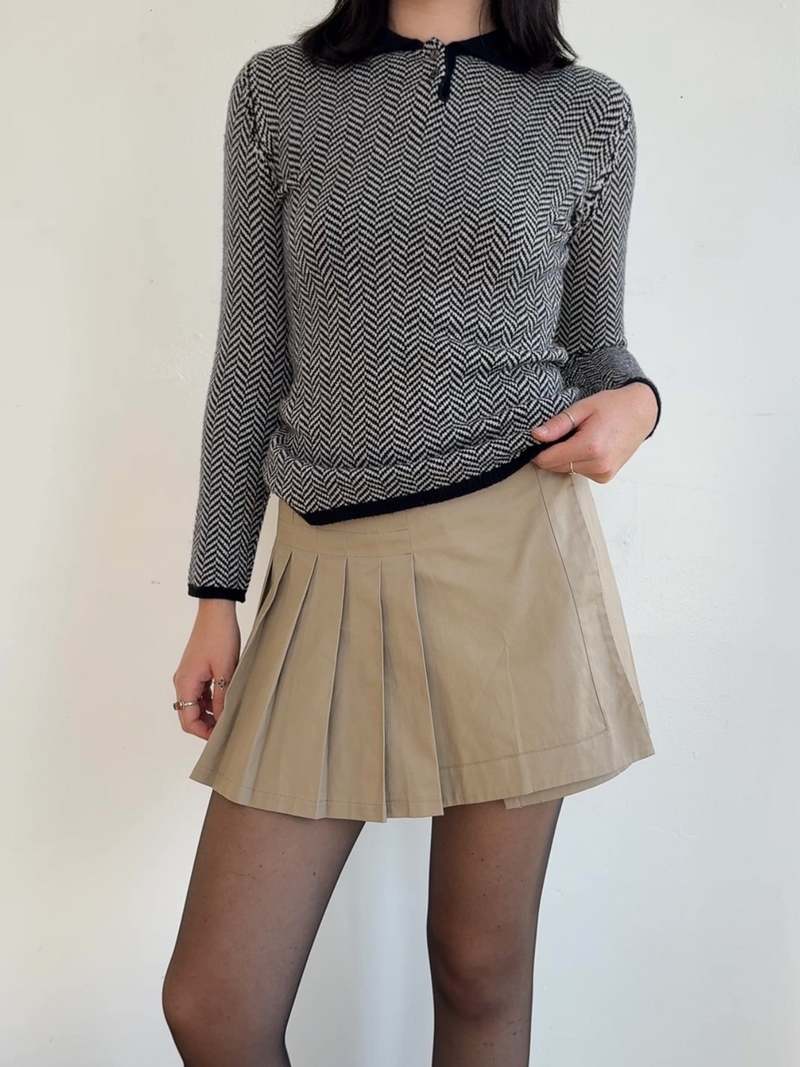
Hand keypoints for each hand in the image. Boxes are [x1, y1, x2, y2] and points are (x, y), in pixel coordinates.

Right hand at [172, 600, 240, 739]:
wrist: (216, 612)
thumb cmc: (220, 638)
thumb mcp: (225, 670)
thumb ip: (222, 698)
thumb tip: (222, 721)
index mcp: (185, 684)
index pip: (188, 721)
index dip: (204, 734)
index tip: (222, 738)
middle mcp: (182, 682)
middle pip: (189, 714)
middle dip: (207, 726)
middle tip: (229, 730)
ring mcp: (188, 675)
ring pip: (195, 704)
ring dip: (210, 713)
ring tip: (231, 716)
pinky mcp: (196, 669)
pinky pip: (200, 693)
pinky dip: (211, 701)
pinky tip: (227, 701)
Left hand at [529, 382, 657, 481]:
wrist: (641, 413)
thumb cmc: (613, 406)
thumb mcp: (583, 408)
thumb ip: (558, 424)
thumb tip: (536, 436)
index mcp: (590, 447)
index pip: (548, 460)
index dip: (538, 450)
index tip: (539, 438)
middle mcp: (598, 465)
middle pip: (555, 467)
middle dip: (552, 453)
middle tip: (562, 433)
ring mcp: (603, 473)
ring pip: (566, 470)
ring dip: (565, 458)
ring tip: (579, 438)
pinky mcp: (605, 477)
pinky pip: (579, 472)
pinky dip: (577, 462)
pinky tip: (588, 447)